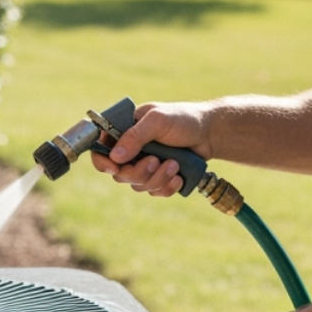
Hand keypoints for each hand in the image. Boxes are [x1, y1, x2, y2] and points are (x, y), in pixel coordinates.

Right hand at [89, 101, 208, 196]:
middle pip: (119, 174)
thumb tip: (115, 156)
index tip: (115, 168)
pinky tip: (179, 177)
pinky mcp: (159, 177)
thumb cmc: (183, 119)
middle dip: (139, 172)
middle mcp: (131, 150)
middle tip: (155, 161)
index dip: (103, 162)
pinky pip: (154, 192)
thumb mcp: (158, 120)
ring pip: (138, 185)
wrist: (210, 133)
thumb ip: (136, 135)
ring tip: (175, 164)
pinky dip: (166, 187)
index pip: (101, 150)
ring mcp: (145, 165)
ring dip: (157, 178)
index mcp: (125, 131)